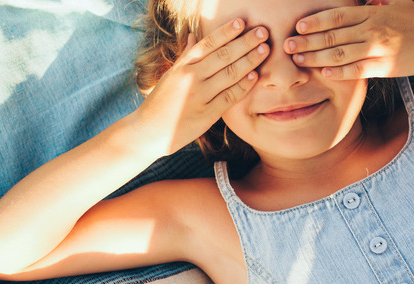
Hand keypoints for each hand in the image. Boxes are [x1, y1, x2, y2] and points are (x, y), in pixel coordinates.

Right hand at [135, 18, 269, 153]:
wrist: (148, 131)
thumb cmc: (160, 102)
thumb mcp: (170, 76)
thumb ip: (184, 57)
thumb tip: (192, 36)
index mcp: (182, 66)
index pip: (207, 43)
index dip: (226, 31)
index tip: (241, 22)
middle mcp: (191, 78)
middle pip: (224, 55)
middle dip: (245, 42)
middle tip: (263, 32)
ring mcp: (199, 96)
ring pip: (230, 73)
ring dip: (250, 60)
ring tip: (264, 50)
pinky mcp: (207, 114)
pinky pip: (230, 96)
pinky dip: (244, 85)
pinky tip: (255, 76)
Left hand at [284, 0, 413, 78]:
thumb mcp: (396, 2)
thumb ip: (376, 0)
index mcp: (372, 12)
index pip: (337, 15)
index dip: (315, 21)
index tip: (297, 26)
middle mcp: (372, 28)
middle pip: (333, 35)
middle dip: (307, 41)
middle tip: (286, 46)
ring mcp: (379, 48)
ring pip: (341, 53)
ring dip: (316, 57)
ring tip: (298, 60)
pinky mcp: (387, 65)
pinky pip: (358, 69)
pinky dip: (340, 71)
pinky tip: (325, 73)